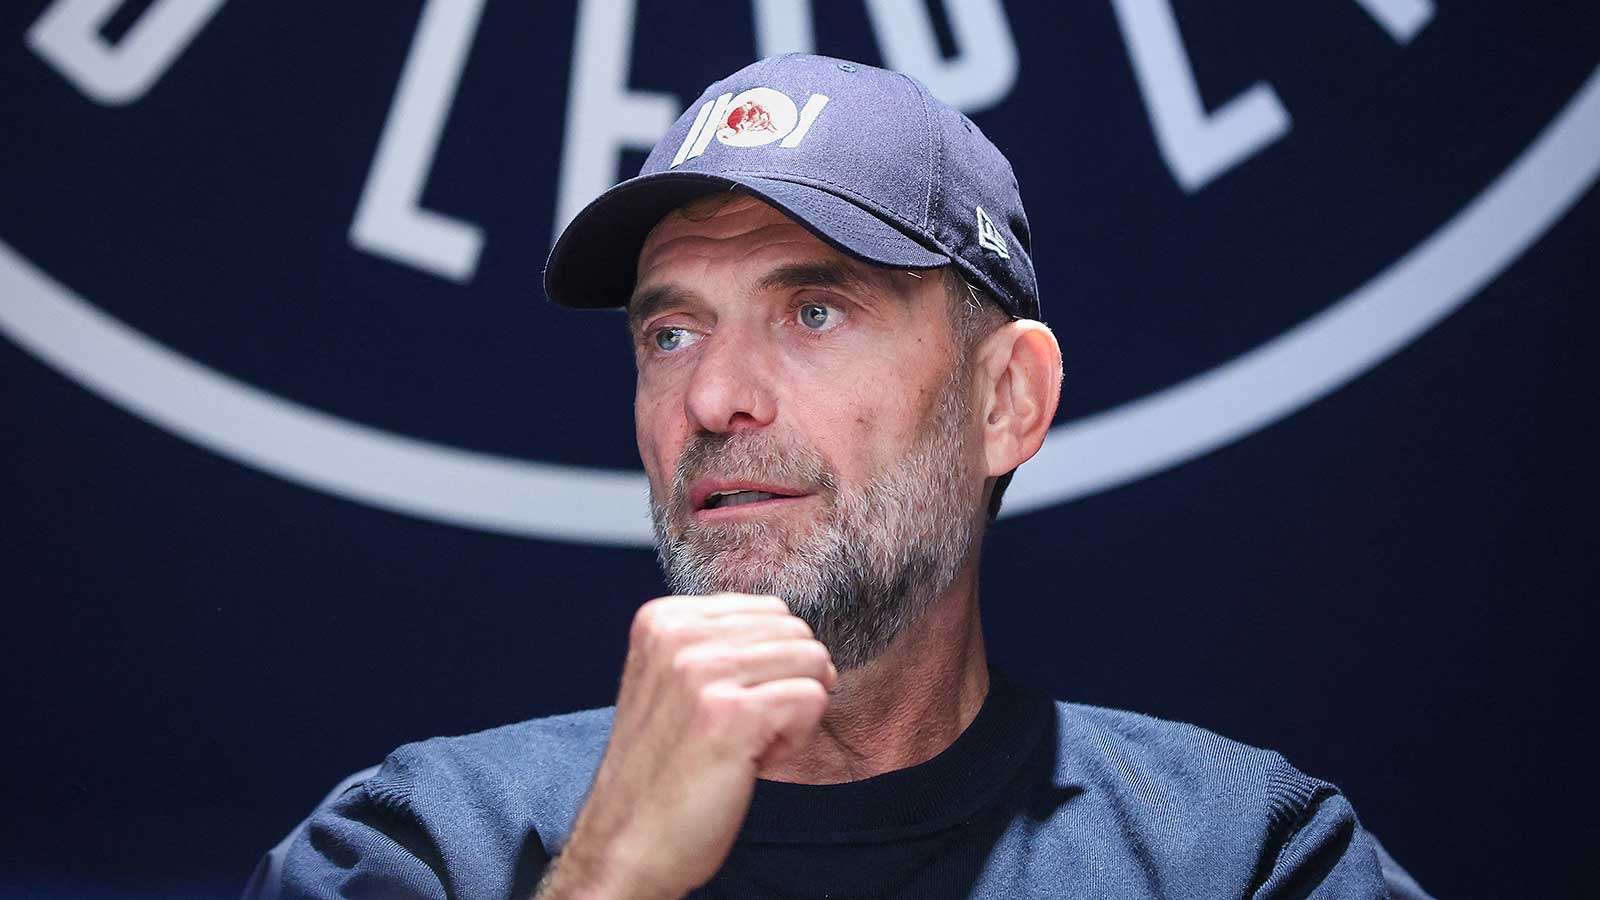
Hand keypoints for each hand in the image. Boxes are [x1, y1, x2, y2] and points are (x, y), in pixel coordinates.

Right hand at [540, 593, 834, 899]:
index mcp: (662, 618)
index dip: (768, 664)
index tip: (726, 707)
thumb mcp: (672, 683)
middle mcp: (678, 634)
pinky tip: (752, 763)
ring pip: (812, 662)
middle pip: (796, 632)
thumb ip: (719, 644)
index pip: (769, 609)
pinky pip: (813, 699)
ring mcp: (702, 671)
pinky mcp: (731, 713)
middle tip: (740, 731)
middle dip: (785, 684)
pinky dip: (795, 739)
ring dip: (792, 713)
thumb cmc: (660, 773)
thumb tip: (800, 633)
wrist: (626, 845)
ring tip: (744, 746)